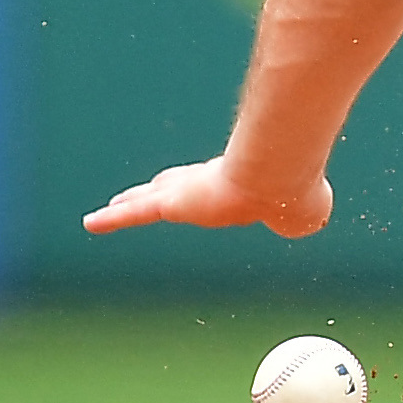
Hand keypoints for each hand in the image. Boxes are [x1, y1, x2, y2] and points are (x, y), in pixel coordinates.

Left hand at [84, 157, 332, 239]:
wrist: (275, 179)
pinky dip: (111, 220)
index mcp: (234, 184)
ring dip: (129, 203)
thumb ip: (304, 214)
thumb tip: (312, 220)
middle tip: (139, 192)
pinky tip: (90, 223)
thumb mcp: (305, 210)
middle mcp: (206, 182)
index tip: (186, 186)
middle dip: (157, 189)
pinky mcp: (172, 202)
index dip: (195, 185)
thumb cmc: (293, 192)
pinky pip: (135, 213)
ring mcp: (187, 190)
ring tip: (108, 207)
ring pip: (151, 198)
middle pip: (175, 185)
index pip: (210, 184)